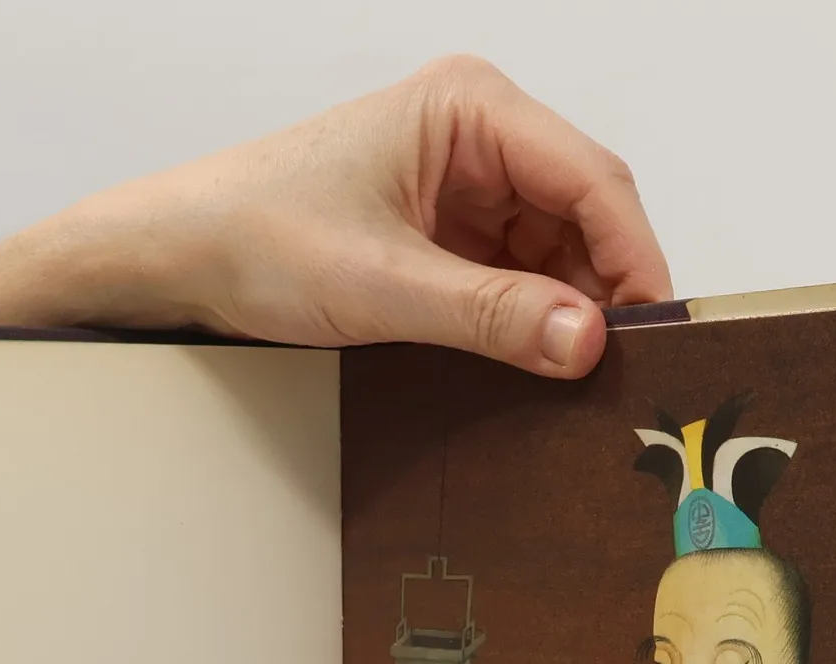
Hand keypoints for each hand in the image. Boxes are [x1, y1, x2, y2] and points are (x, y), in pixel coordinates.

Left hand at [0, 56, 670, 378]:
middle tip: (621, 374)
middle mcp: (478, 136)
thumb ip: (491, 316)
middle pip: (584, 217)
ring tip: (576, 383)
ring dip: (565, 314)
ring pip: (554, 254)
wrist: (181, 258)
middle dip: (603, 292)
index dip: (634, 258)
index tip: (655, 333)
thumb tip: (585, 342)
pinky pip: (513, 278)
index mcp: (471, 108)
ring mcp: (464, 186)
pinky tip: (533, 368)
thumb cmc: (257, 236)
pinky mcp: (444, 235)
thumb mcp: (382, 287)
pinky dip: (527, 323)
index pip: (592, 178)